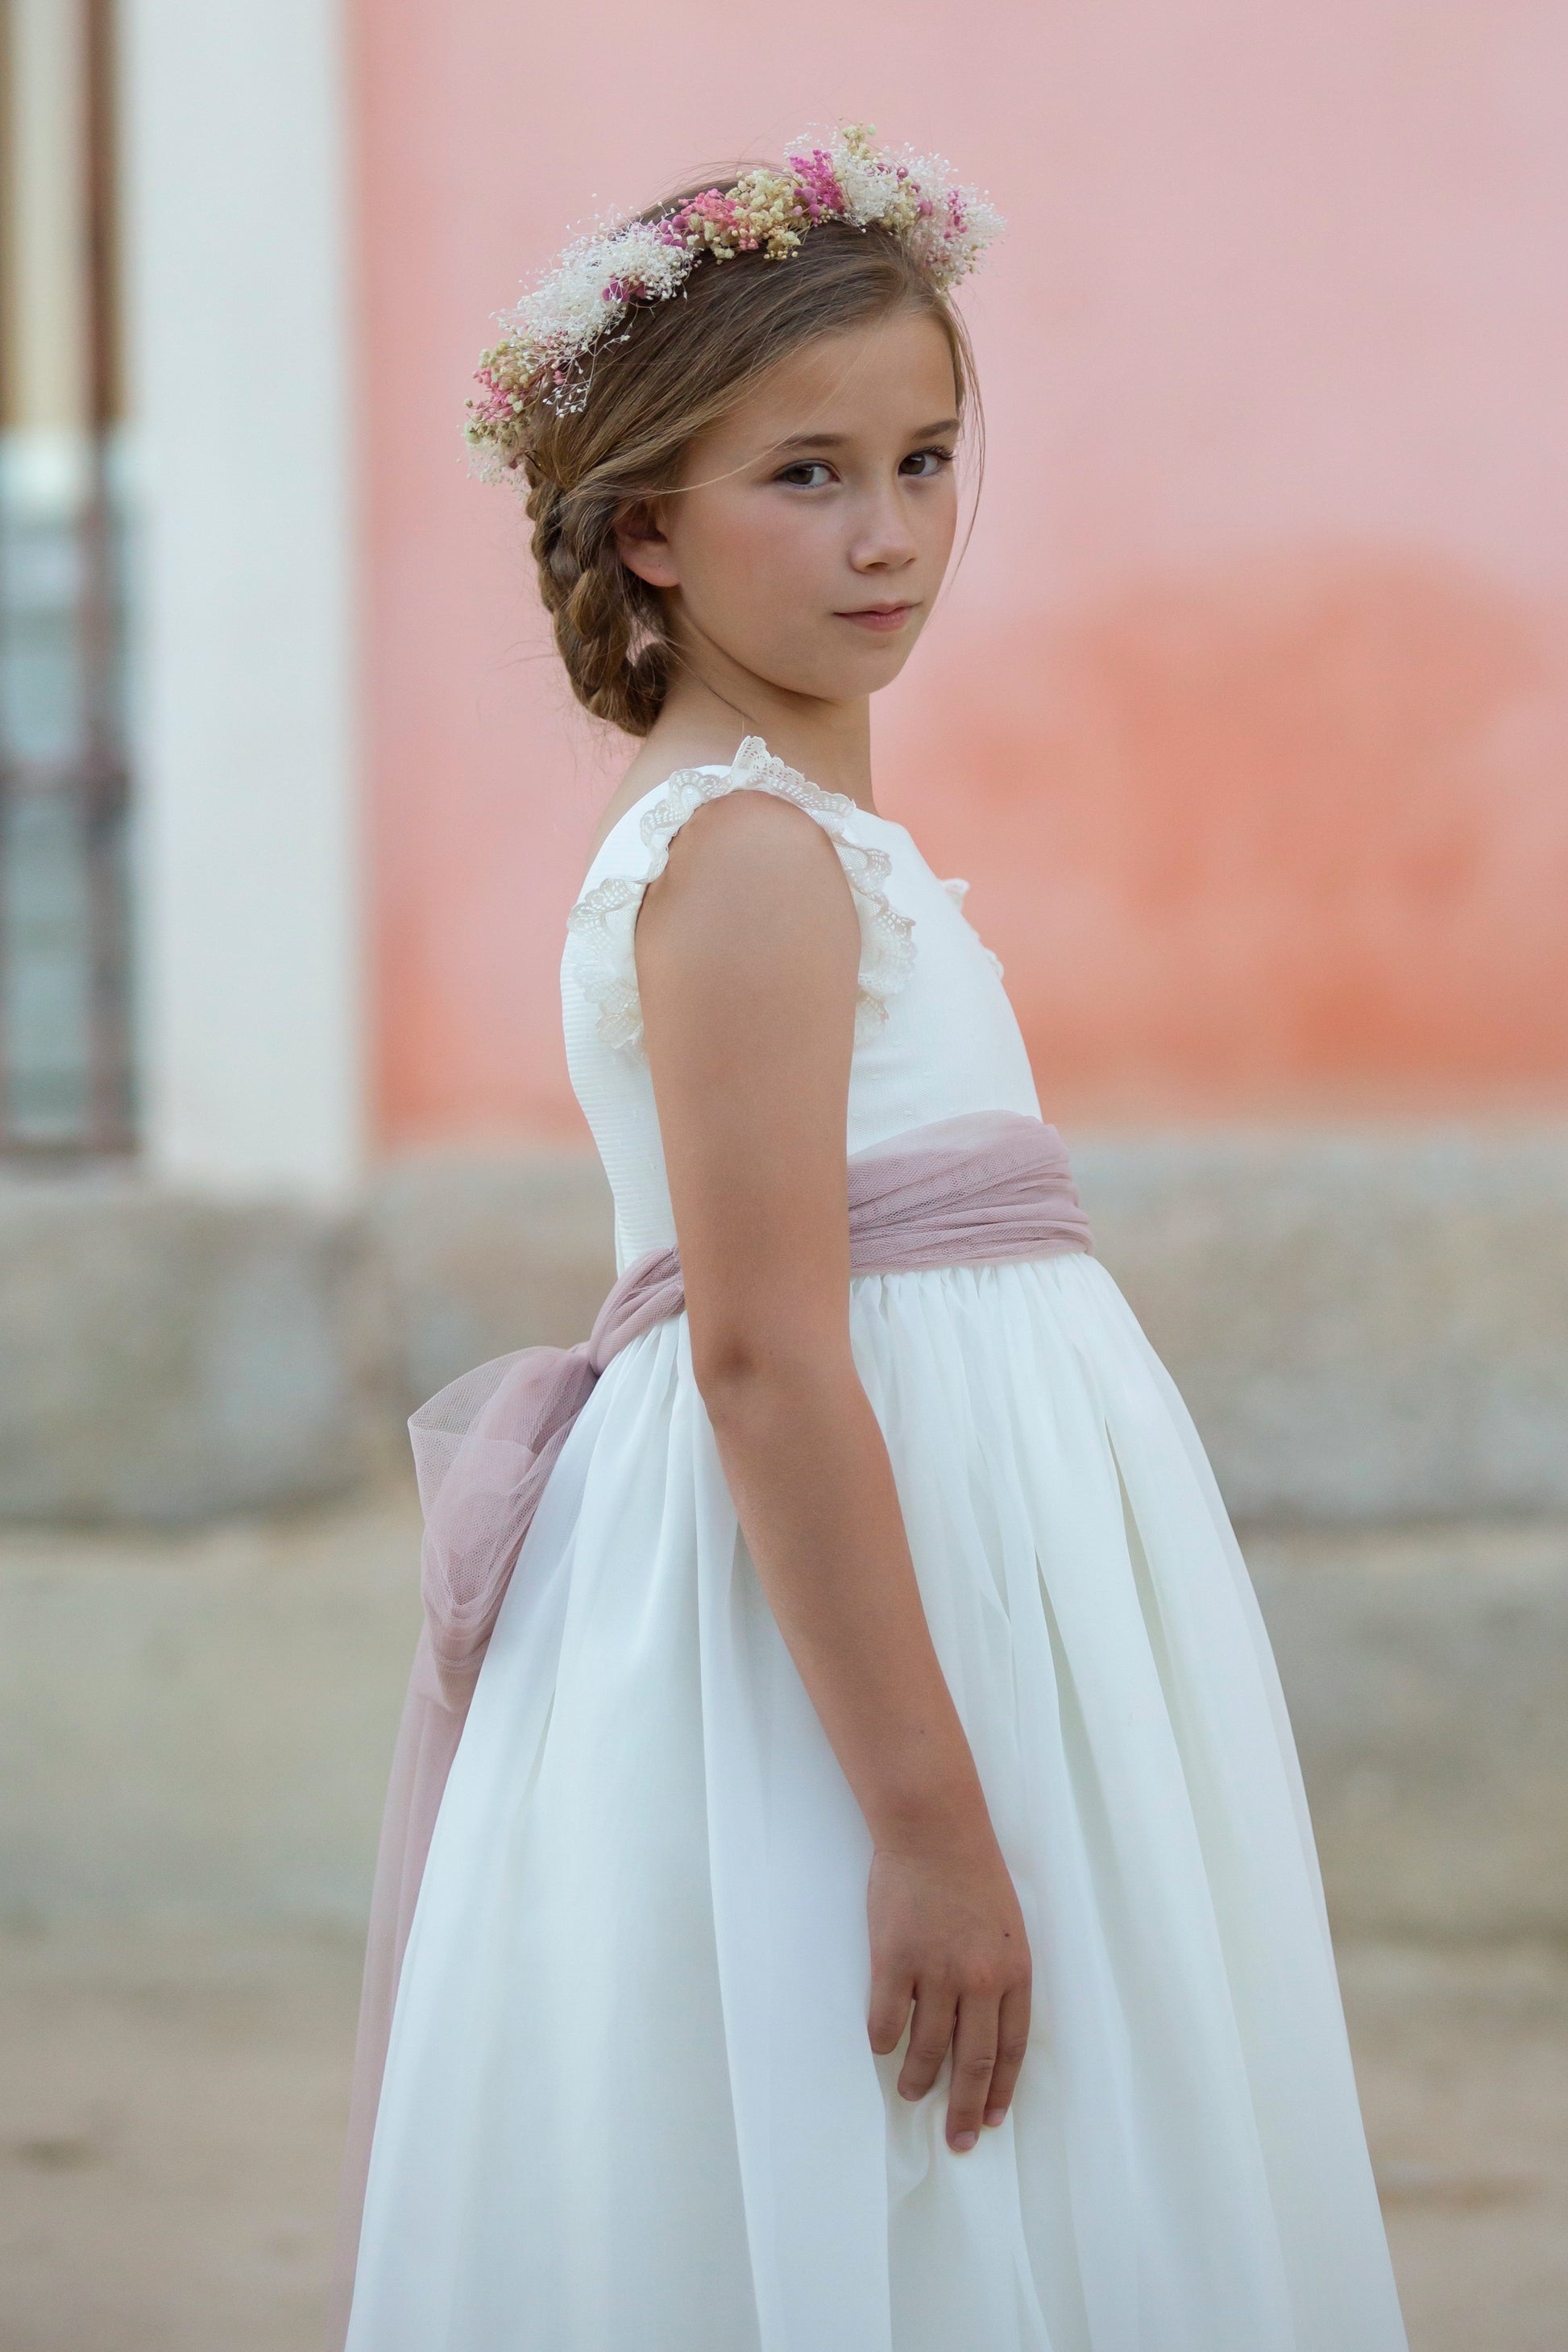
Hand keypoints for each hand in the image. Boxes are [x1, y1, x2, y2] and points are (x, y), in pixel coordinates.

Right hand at [866, 1831, 1032, 2150]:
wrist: (935, 1832)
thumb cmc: (974, 1874)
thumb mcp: (1008, 1928)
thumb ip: (1001, 1976)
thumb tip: (985, 2027)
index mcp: (1014, 1972)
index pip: (1011, 2049)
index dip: (1000, 2090)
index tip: (990, 2120)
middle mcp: (980, 1980)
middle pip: (973, 2062)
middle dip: (964, 2108)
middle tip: (957, 2141)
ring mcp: (936, 1972)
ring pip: (927, 2048)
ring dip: (918, 2079)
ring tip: (911, 2093)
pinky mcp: (894, 1961)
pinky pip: (886, 2020)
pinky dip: (884, 2042)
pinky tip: (883, 2048)